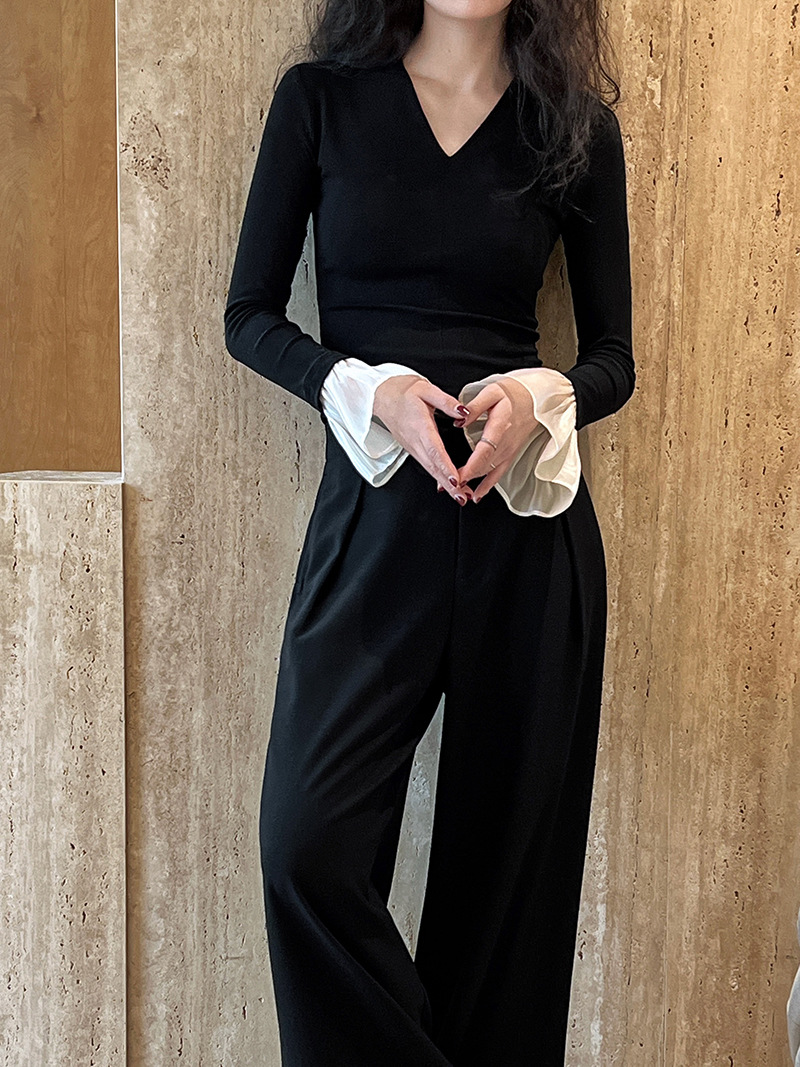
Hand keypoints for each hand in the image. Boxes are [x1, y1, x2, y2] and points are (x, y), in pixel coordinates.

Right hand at [373, 375, 473, 503]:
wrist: (382, 396)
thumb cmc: (403, 392)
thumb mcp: (426, 389)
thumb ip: (446, 401)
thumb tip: (464, 412)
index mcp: (420, 425)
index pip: (434, 450)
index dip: (445, 466)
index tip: (455, 480)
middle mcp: (415, 441)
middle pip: (433, 466)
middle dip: (448, 484)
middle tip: (463, 498)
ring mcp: (413, 447)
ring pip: (430, 469)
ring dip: (445, 485)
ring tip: (461, 496)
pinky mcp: (413, 449)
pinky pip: (427, 466)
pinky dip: (438, 478)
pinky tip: (449, 487)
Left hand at [453, 377, 540, 501]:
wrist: (534, 399)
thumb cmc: (512, 393)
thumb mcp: (491, 392)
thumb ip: (474, 407)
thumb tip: (459, 421)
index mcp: (500, 425)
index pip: (484, 451)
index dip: (471, 466)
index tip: (458, 475)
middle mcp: (505, 442)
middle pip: (485, 466)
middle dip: (466, 478)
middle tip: (448, 486)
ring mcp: (509, 450)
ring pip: (489, 472)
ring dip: (473, 483)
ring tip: (457, 492)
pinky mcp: (510, 454)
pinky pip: (499, 474)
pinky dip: (488, 486)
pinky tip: (477, 495)